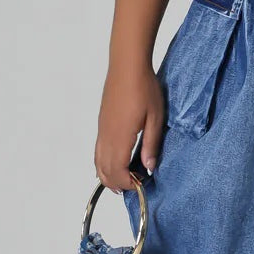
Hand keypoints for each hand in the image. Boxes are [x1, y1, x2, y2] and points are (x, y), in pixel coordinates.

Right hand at [94, 59, 164, 190]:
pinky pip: (97, 151)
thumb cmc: (144, 88)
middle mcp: (106, 136)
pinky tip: (113, 164)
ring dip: (109, 176)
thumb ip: (151, 144)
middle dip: (118, 183)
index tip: (142, 184)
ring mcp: (102, 130)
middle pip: (105, 171)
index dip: (128, 183)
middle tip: (135, 186)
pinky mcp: (102, 124)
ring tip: (124, 181)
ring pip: (98, 162)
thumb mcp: (155, 118)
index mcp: (120, 137)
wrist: (127, 66)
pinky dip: (103, 164)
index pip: (118, 171)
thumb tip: (149, 167)